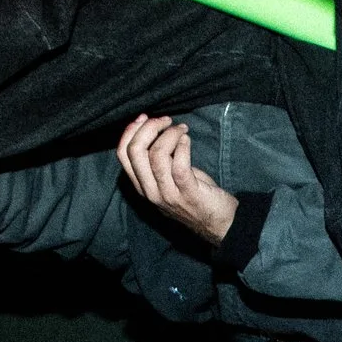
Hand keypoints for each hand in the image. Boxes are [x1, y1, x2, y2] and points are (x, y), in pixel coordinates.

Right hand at [115, 113, 238, 245]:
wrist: (218, 223)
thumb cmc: (195, 195)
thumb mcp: (168, 179)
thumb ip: (157, 160)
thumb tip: (152, 128)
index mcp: (141, 186)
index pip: (122, 154)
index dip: (130, 131)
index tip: (145, 118)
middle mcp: (150, 192)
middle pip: (135, 151)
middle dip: (149, 128)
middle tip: (166, 121)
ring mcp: (168, 195)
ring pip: (156, 155)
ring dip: (169, 134)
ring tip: (181, 129)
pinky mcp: (188, 193)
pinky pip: (180, 164)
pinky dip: (183, 146)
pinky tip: (188, 140)